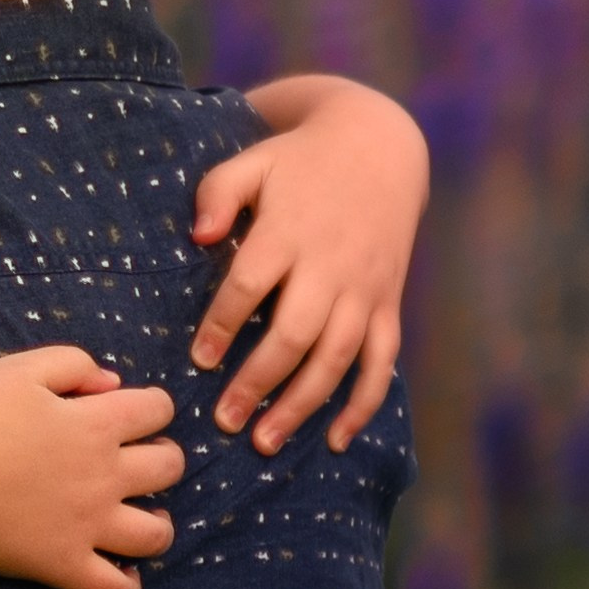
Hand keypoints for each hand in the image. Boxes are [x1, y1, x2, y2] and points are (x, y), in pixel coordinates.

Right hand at [0, 348, 183, 588]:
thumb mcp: (22, 368)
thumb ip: (74, 364)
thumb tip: (111, 383)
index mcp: (98, 423)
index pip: (158, 410)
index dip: (152, 408)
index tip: (135, 415)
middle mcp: (105, 475)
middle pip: (169, 469)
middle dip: (164, 461)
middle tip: (141, 464)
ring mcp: (87, 525)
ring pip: (155, 534)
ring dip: (160, 525)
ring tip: (146, 521)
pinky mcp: (61, 564)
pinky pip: (111, 588)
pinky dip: (126, 587)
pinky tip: (124, 578)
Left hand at [189, 89, 427, 455]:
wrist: (379, 146)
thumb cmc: (299, 162)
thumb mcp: (253, 162)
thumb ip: (219, 194)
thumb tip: (198, 236)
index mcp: (290, 232)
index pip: (249, 286)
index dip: (223, 325)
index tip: (200, 360)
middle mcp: (332, 266)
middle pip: (295, 333)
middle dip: (258, 381)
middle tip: (224, 421)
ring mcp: (365, 288)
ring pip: (337, 357)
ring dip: (302, 404)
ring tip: (264, 442)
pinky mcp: (389, 303)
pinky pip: (382, 361)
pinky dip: (364, 403)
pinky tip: (336, 440)